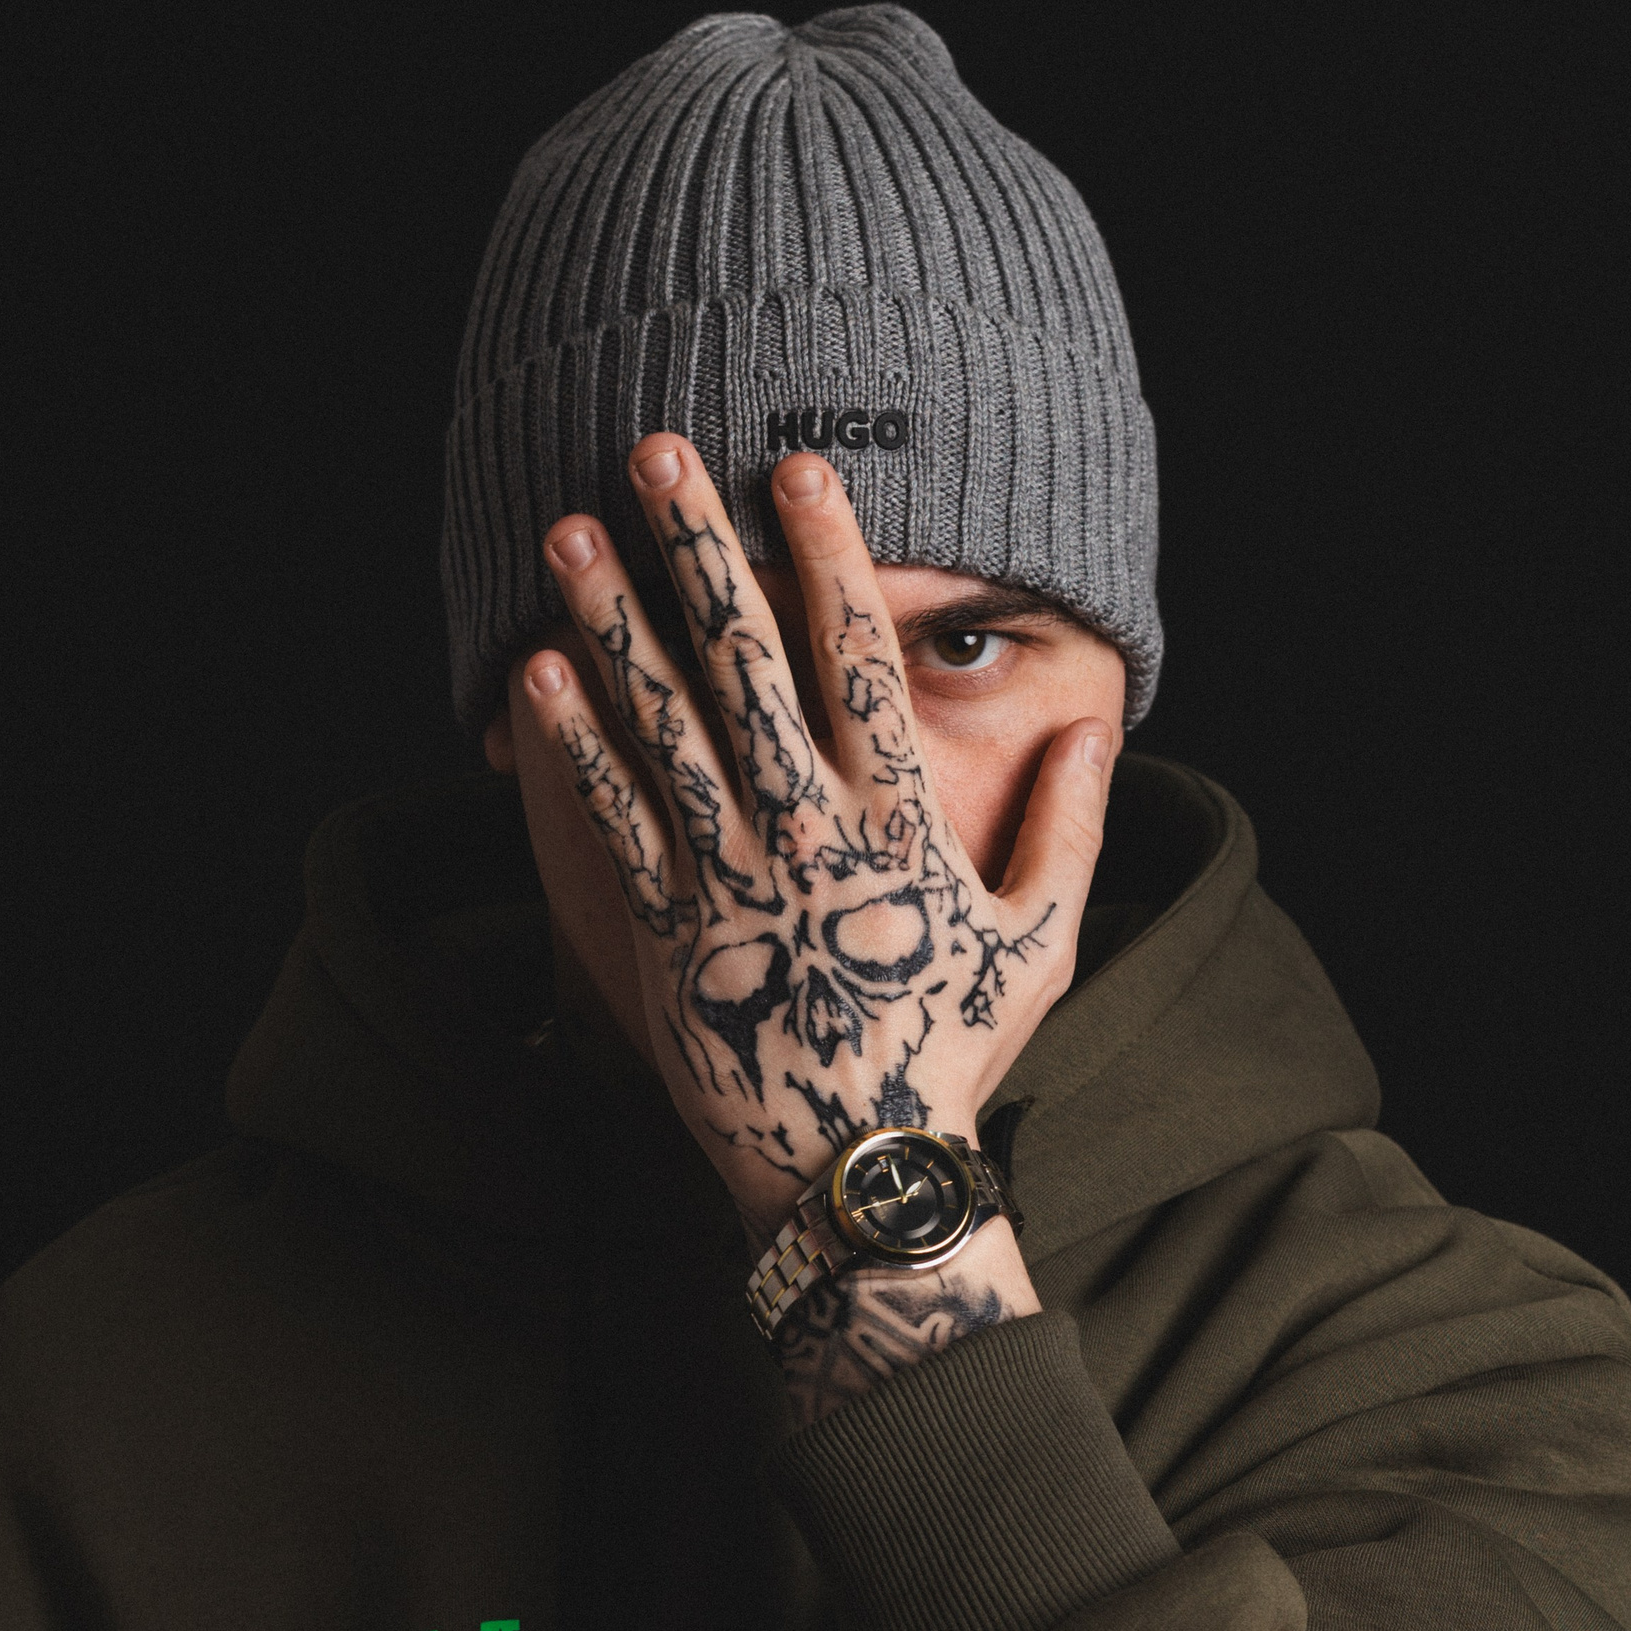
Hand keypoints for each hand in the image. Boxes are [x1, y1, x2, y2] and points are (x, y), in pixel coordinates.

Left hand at [521, 435, 1115, 1238]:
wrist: (862, 1177)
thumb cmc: (954, 1056)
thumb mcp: (1042, 942)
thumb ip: (1069, 826)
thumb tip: (1094, 724)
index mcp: (901, 820)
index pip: (857, 658)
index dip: (825, 555)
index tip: (793, 469)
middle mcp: (810, 832)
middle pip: (745, 661)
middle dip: (698, 548)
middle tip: (655, 453)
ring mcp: (731, 880)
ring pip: (662, 722)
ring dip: (612, 619)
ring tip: (569, 534)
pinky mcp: (666, 934)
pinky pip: (612, 822)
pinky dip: (572, 745)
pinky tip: (536, 673)